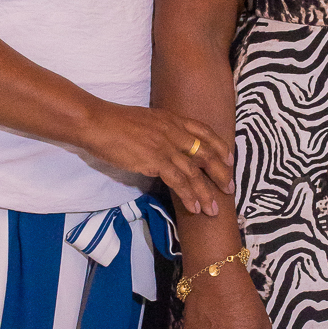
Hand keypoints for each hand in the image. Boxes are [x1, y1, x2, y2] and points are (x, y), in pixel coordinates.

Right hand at [83, 104, 232, 214]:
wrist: (97, 123)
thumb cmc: (113, 123)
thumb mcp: (145, 120)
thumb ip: (159, 131)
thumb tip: (164, 147)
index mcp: (172, 119)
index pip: (204, 131)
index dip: (220, 146)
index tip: (230, 159)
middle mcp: (174, 131)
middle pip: (206, 153)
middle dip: (221, 173)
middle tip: (230, 188)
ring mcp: (166, 145)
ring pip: (195, 172)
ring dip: (207, 193)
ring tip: (214, 209)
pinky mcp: (156, 160)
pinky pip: (179, 182)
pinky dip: (189, 196)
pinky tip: (195, 208)